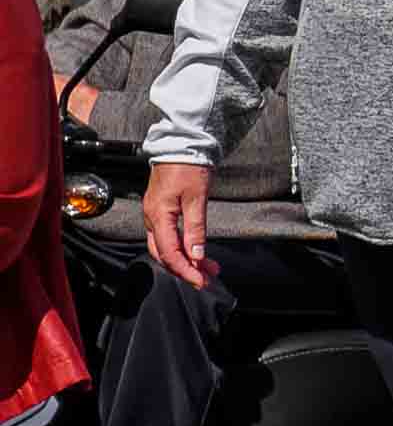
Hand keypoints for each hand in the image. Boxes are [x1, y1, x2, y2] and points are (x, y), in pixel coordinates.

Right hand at [143, 159, 210, 285]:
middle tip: (208, 277)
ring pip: (164, 247)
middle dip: (185, 268)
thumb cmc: (188, 167)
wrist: (180, 145)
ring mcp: (153, 215)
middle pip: (163, 254)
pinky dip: (180, 247)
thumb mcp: (196, 198)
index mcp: (157, 216)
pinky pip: (166, 237)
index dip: (185, 270)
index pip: (169, 253)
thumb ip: (195, 228)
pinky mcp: (160, 211)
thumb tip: (197, 254)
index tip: (202, 280)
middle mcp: (151, 219)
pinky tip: (194, 251)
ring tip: (207, 267)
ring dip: (184, 259)